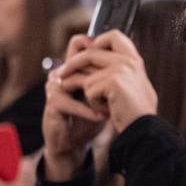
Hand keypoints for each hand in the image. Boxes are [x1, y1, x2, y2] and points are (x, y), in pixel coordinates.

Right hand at [42, 34, 106, 181]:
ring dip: (97, 95)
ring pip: (79, 80)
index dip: (97, 46)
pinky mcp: (52, 102)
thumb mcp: (103, 95)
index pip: (79, 43)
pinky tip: (101, 117)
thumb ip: (111, 78)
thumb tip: (133, 60)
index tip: (118, 62)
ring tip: (111, 105)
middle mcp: (61, 72)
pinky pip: (72, 102)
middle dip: (102, 76)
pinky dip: (89, 111)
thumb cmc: (88, 117)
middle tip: (118, 88)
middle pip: (79, 59)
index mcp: (72, 67)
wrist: (72, 143)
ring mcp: (55, 86)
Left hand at [59, 30, 156, 134]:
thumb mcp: (131, 85)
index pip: (113, 36)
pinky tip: (105, 111)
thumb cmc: (137, 112)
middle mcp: (128, 61)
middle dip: (72, 64)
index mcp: (135, 60)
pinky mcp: (112, 81)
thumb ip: (119, 70)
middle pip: (91, 53)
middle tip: (62, 74)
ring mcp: (121, 69)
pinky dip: (92, 103)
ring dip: (81, 89)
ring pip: (86, 74)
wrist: (145, 129)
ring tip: (88, 101)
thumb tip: (95, 58)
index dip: (97, 41)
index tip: (88, 52)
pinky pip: (89, 89)